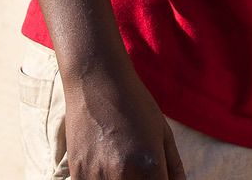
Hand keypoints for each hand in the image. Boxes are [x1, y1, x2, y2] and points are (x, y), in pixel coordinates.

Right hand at [61, 62, 185, 179]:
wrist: (96, 80)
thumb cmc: (135, 103)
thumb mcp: (163, 132)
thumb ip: (174, 167)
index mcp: (149, 166)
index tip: (158, 176)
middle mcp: (121, 176)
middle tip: (140, 167)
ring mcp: (96, 176)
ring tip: (122, 161)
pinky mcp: (77, 173)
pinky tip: (106, 165)